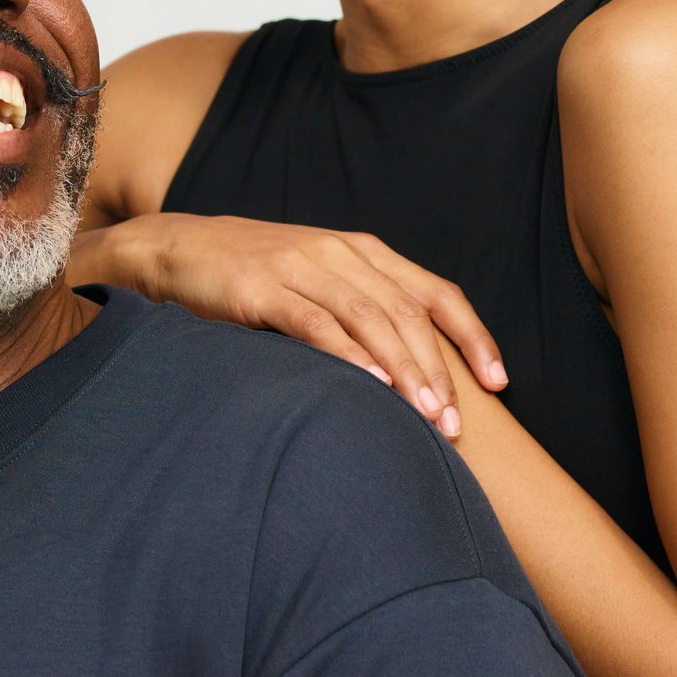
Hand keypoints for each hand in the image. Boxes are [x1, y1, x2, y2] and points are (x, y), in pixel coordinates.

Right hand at [105, 214, 507, 435]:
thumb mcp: (319, 280)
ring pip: (370, 320)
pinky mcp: (262, 288)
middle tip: (456, 427)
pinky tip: (371, 388)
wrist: (178, 249)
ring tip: (425, 417)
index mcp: (363, 252)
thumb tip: (416, 370)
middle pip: (407, 314)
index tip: (498, 383)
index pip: (436, 293)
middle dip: (438, 372)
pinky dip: (348, 356)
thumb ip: (362, 309)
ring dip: (403, 373)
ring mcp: (300, 268)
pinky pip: (315, 324)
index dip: (472, 337)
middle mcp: (339, 254)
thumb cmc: (255, 275)